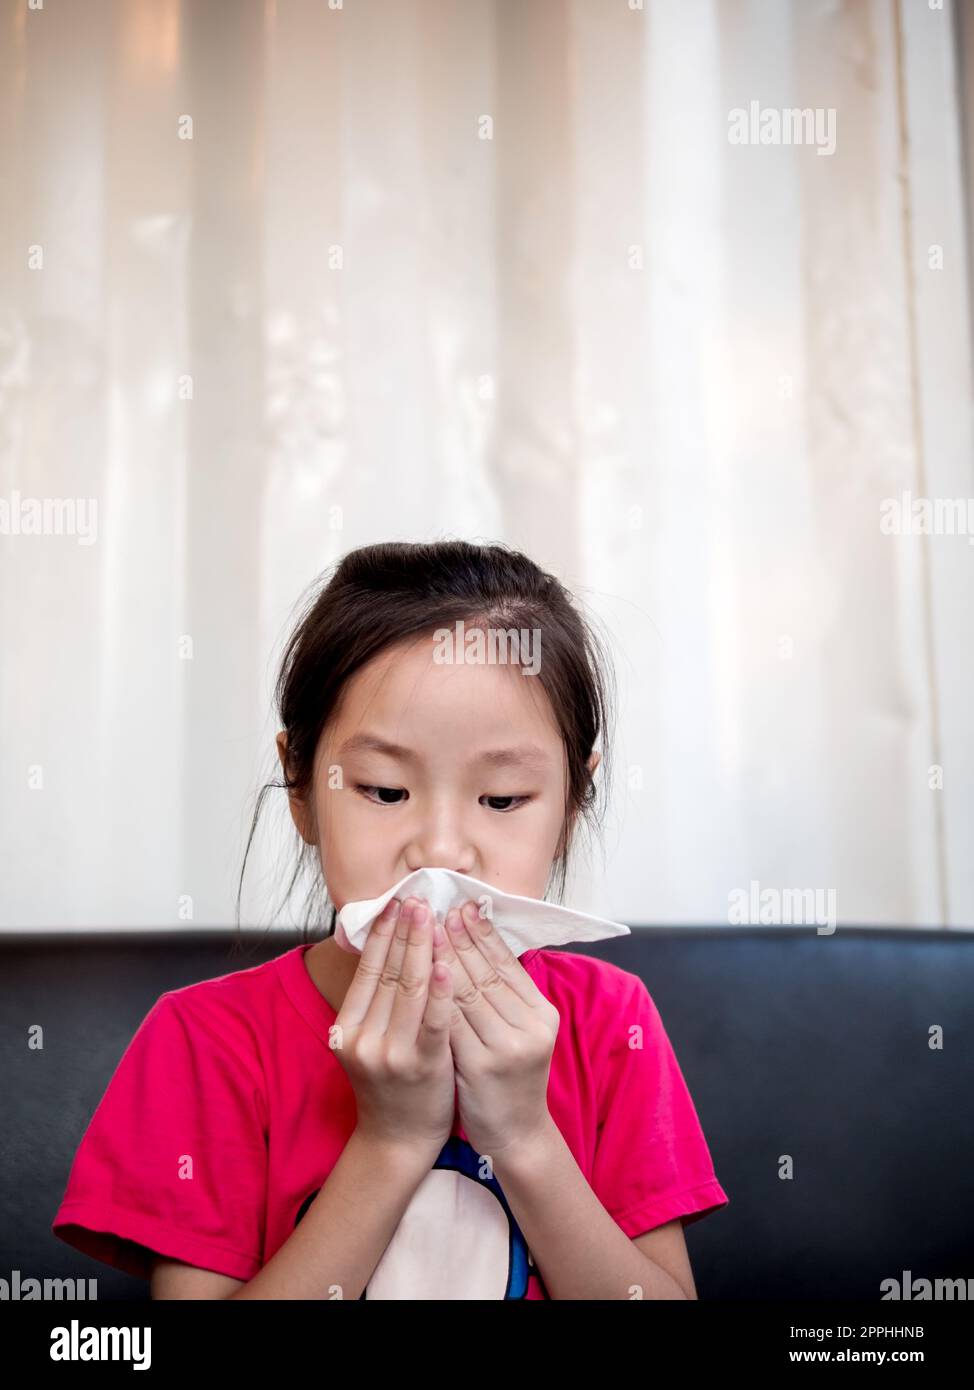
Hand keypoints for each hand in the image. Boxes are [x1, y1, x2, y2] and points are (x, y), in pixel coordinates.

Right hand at [332, 895, 455, 1162]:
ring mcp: (390, 1053)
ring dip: (423, 948)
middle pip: (388, 973)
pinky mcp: (420, 1066)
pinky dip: (440, 990)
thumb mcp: (370, 1040)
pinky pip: (433, 1021)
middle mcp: (362, 1038)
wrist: (398, 1140)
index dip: (383, 934)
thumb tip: (386, 944)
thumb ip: (375, 1001)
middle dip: (405, 931)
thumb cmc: (391, 1083)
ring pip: (409, 990)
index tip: (396, 902)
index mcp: (347, 1027)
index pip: (368, 970)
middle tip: (417, 896)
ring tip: (433, 916)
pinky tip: (446, 963)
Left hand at [432, 898, 559, 1160]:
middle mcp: (530, 1028)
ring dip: (443, 957)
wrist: (515, 1134)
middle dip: (458, 938)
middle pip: (486, 973)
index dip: (483, 934)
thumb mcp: (520, 1032)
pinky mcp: (481, 1067)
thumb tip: (479, 943)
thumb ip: (506, 994)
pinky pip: (451, 1023)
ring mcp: (507, 1049)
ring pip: (467, 993)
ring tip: (424, 929)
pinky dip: (436, 996)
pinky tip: (423, 973)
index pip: (508, 964)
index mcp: (542, 1014)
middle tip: (436, 907)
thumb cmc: (509, 1077)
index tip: (463, 906)